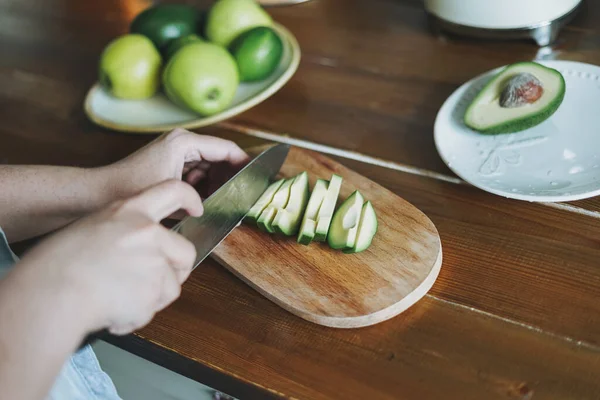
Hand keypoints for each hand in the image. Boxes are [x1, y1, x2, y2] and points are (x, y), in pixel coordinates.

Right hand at [16, 180, 202, 335]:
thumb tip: (136, 250)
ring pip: (172, 285)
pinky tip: (112, 310)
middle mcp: (148, 232)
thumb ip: (122, 232)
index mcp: (128, 211)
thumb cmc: (55, 266)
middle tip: (153, 282)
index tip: (196, 208)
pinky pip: (154, 308)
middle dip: (176, 270)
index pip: (172, 190)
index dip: (189, 198)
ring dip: (151, 297)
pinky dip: (137, 315)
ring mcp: (155, 261)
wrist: (50, 295)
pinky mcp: (155, 290)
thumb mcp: (89, 229)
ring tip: (116, 297)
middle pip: (186, 251)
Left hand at [105, 129, 249, 202]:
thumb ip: (205, 196)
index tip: (260, 178)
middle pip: (219, 159)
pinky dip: (202, 189)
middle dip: (230, 179)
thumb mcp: (174, 193)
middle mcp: (181, 143)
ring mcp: (174, 153)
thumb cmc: (132, 190)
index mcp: (184, 142)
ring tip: (224, 205)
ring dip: (216, 186)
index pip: (227, 149)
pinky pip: (196, 175)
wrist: (96, 195)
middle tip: (242, 198)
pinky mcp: (169, 165)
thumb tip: (227, 204)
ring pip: (208, 169)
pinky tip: (204, 206)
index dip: (246, 164)